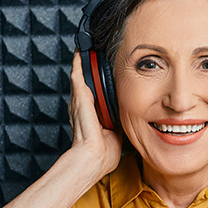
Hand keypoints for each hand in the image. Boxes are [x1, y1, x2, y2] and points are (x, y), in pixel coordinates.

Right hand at [68, 51, 121, 177]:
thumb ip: (120, 124)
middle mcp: (83, 107)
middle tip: (92, 52)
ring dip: (83, 63)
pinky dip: (79, 64)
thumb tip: (130, 118)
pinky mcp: (79, 99)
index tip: (101, 72)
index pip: (94, 94)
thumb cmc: (103, 153)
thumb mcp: (116, 135)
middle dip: (88, 68)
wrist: (94, 158)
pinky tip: (81, 52)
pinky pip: (78, 76)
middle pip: (86, 82)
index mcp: (92, 115)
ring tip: (86, 48)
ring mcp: (80, 102)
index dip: (97, 83)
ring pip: (81, 77)